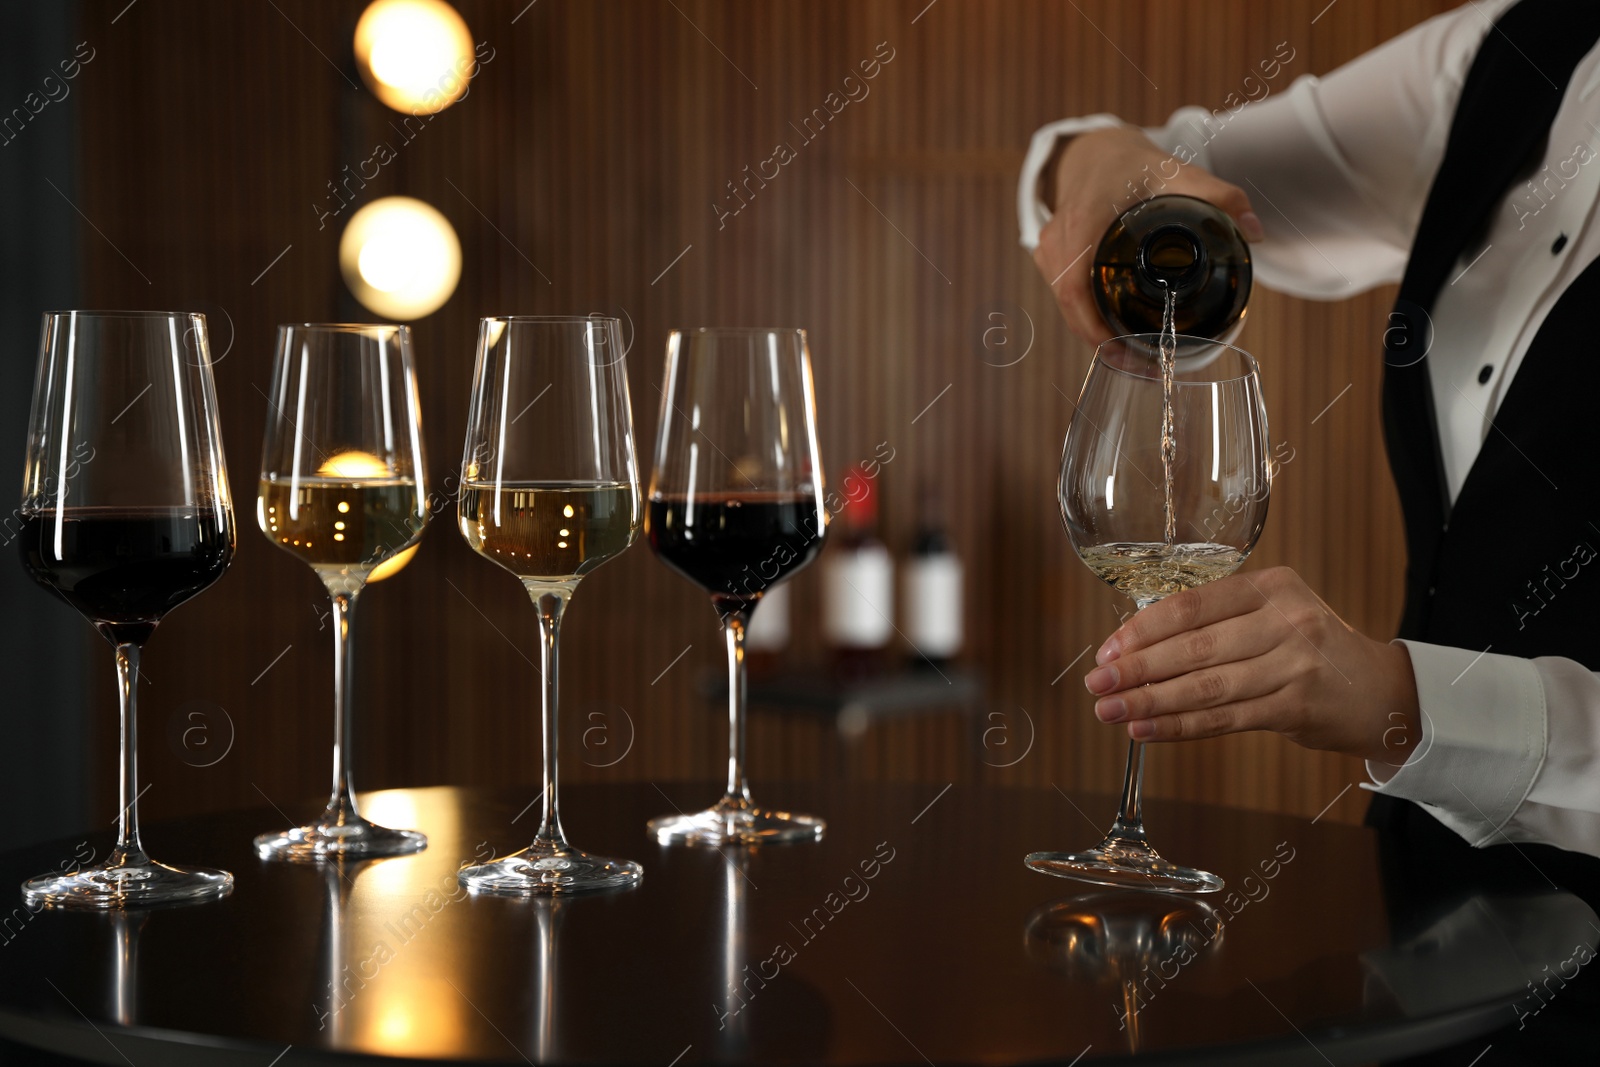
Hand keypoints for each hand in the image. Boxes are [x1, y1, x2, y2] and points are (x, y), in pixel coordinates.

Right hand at [1034, 126, 1264, 344]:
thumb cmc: (1132, 164)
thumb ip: (1220, 195)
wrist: (1093, 152)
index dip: (1095, 327)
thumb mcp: (1177, 173)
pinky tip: (1118, 337)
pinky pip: (1067, 300)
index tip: (1126, 350)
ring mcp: (1049, 253)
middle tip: (1145, 368)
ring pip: (1067, 309)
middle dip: (1104, 345)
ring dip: (1097, 337)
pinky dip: (1090, 322)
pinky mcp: (1051, 261)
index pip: (1075, 288)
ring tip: (1137, 360)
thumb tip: (1256, 232)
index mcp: (1083, 223)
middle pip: (1072, 309)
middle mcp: (1058, 242)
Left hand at [1081, 566, 1420, 765]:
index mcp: (1272, 586)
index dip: (1143, 630)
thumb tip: (1135, 646)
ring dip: (1150, 702)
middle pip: (1194, 648)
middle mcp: (1286, 620)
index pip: (1192, 605)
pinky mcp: (1297, 707)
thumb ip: (1217, 623)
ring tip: (1110, 712)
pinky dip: (1179, 726)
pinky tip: (1145, 730)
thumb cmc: (1310, 650)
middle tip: (1096, 685)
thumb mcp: (1273, 615)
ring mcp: (1295, 664)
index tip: (1107, 650)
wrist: (1380, 691)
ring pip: (1205, 687)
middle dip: (1137, 669)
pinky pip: (1224, 719)